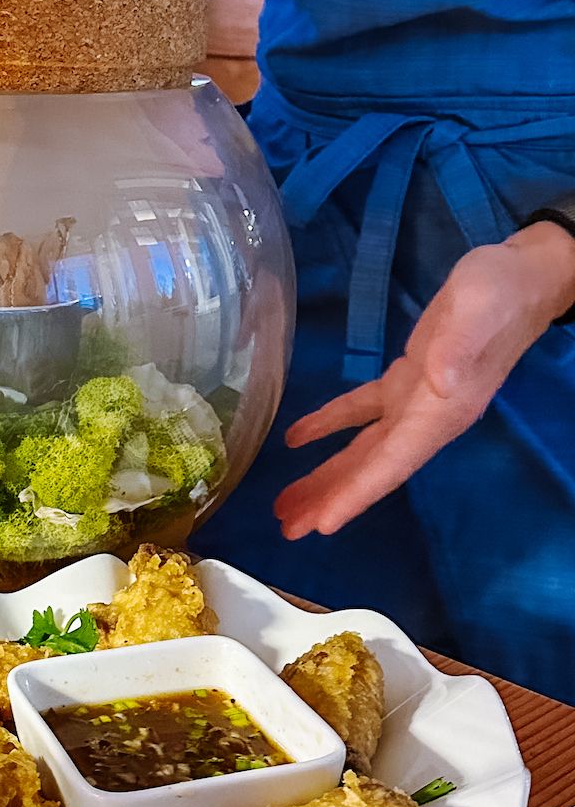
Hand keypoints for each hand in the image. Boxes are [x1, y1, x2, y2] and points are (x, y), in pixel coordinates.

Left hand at [275, 221, 574, 538]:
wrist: (520, 278)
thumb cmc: (498, 294)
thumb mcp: (477, 312)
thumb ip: (457, 348)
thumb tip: (440, 383)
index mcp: (440, 412)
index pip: (391, 465)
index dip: (355, 495)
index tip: (320, 524)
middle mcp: (427, 418)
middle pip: (371, 470)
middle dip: (329, 499)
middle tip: (287, 528)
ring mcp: (416, 401)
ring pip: (363, 448)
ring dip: (325, 475)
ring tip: (285, 503)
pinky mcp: (406, 378)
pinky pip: (361, 410)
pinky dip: (328, 425)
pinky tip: (297, 438)